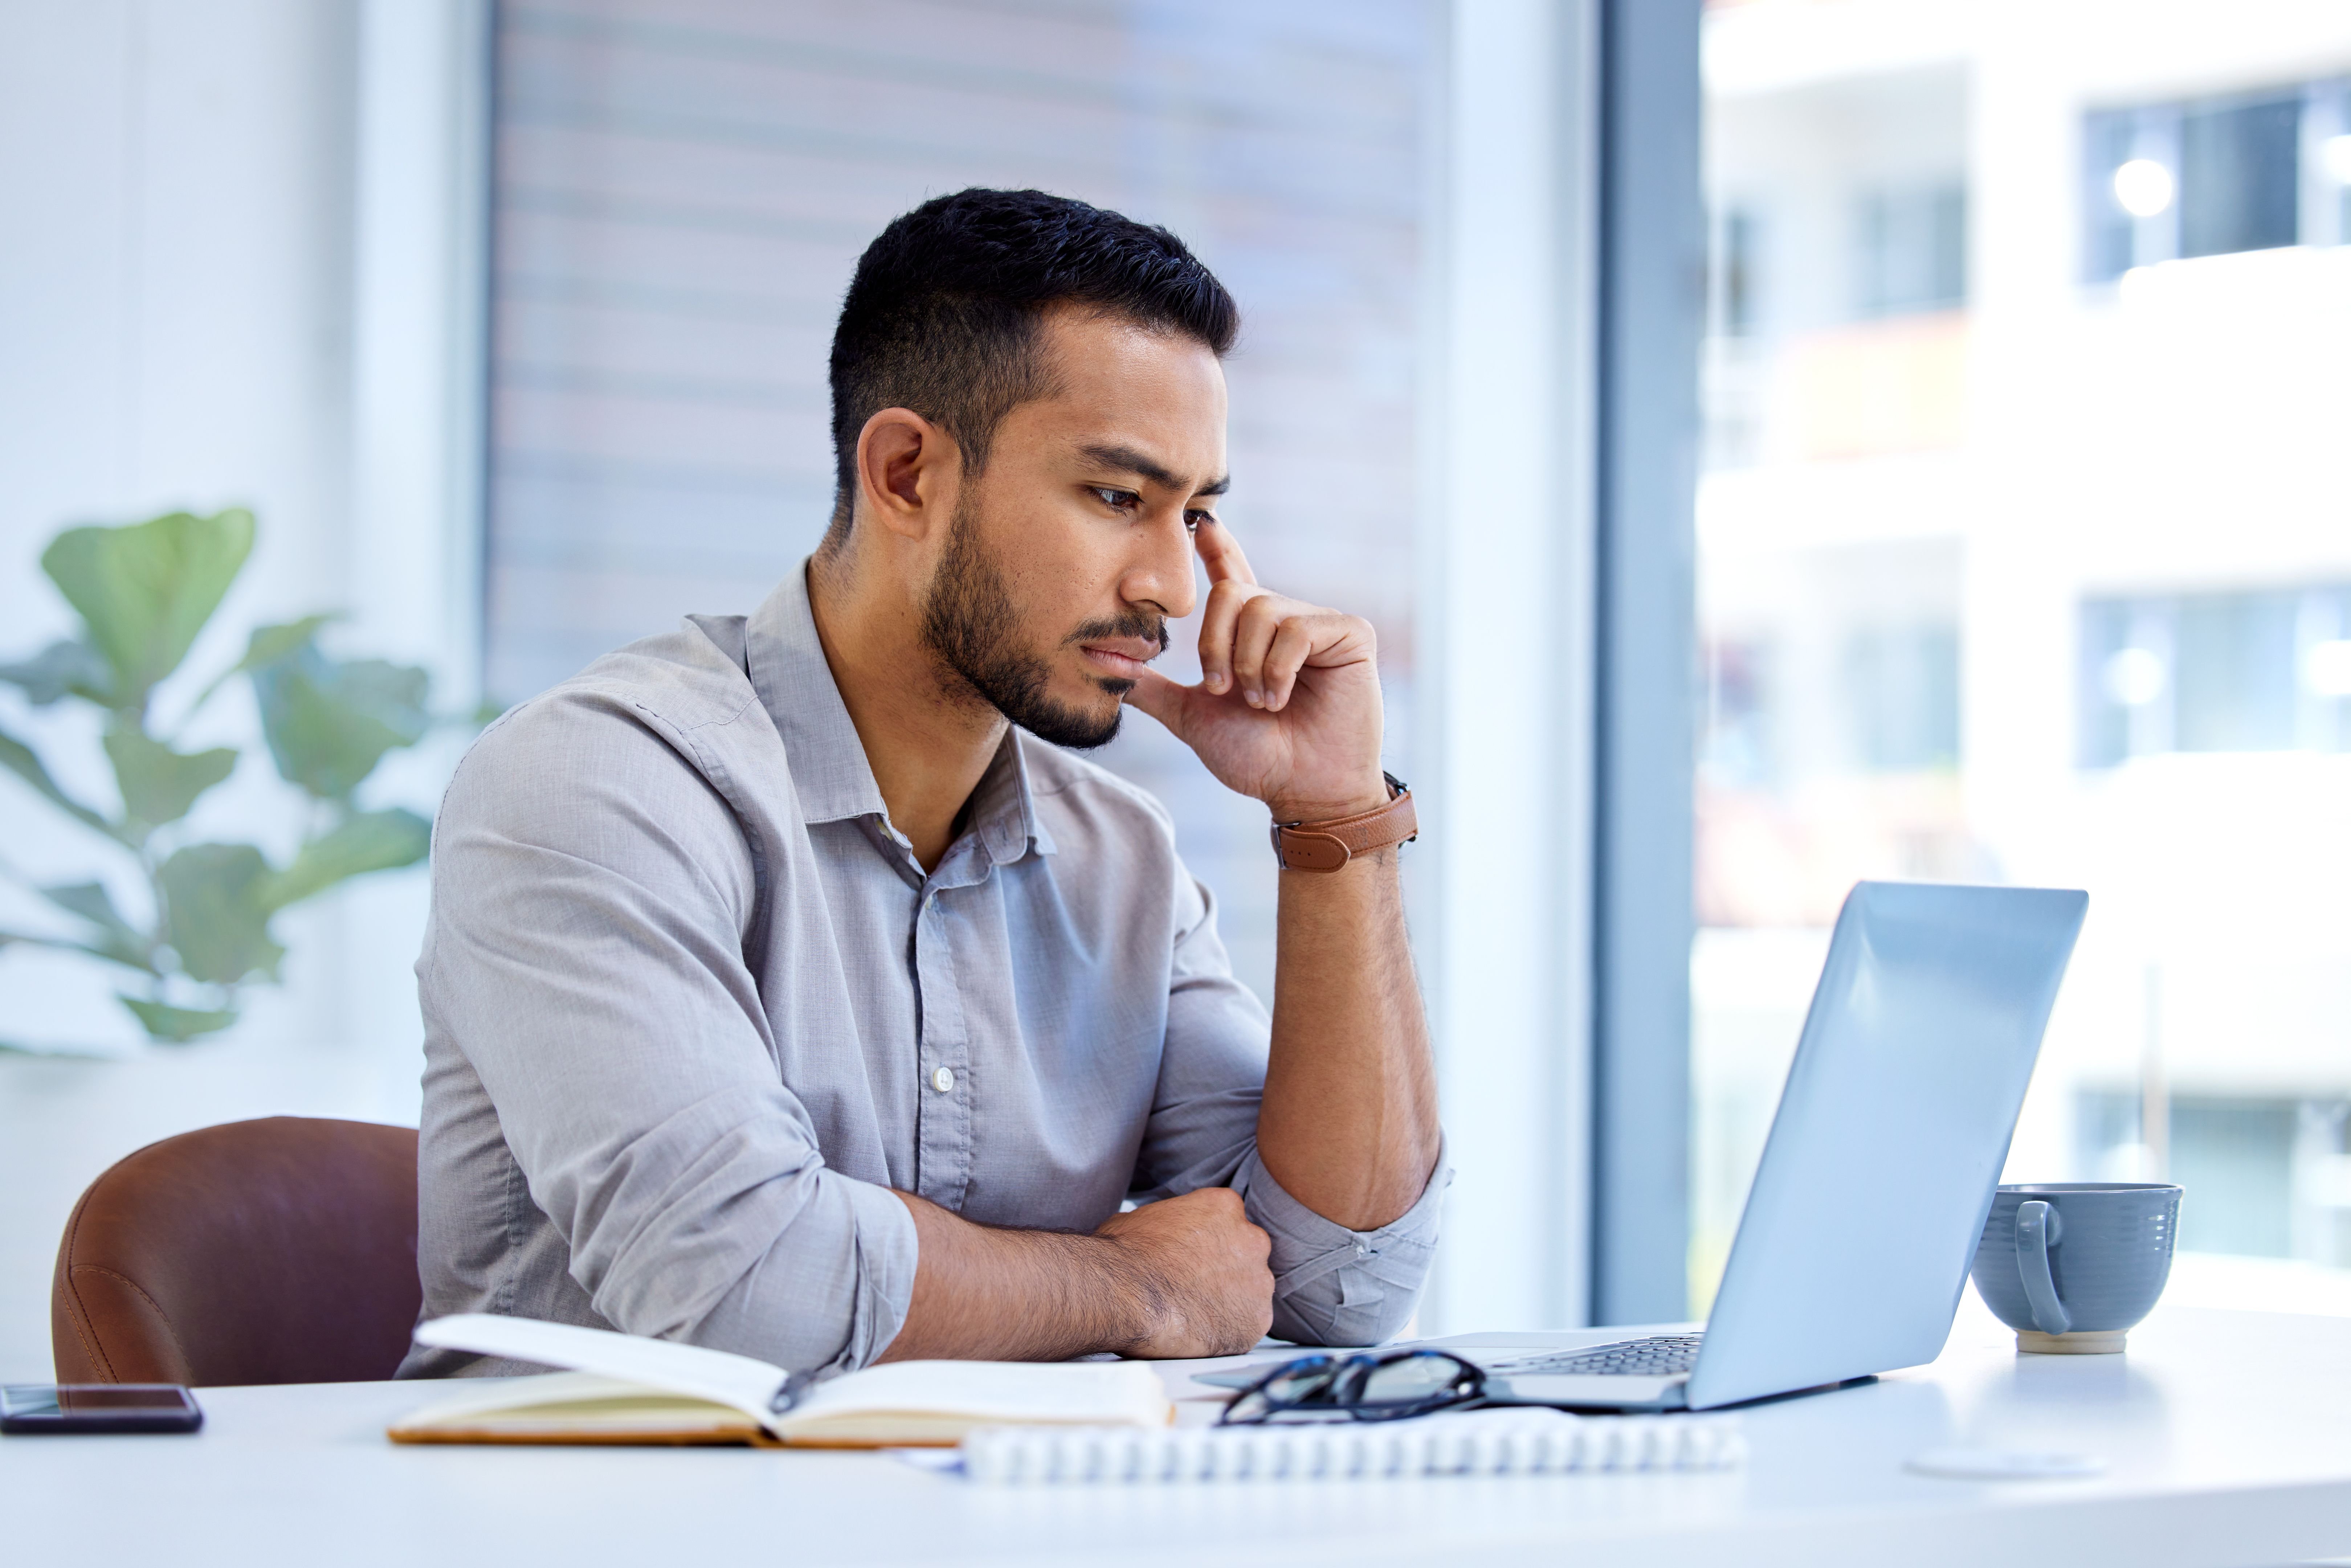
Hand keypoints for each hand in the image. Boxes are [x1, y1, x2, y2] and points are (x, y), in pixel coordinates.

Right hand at [1095, 1187, 1273, 1357]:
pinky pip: (1248, 1327)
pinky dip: (1230, 1331)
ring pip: (1251, 1292)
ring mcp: (1259, 1283)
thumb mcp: (1142, 1218)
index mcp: (1225, 1207)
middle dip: (1225, 1270)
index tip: (1194, 1259)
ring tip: (1194, 1313)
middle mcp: (1252, 1240)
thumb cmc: (1125, 1256)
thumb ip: (1168, 1223)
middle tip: (1194, 1286)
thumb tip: (1159, 1235)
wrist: (1124, 1295)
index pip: (1229, 1222)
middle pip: (1246, 1255)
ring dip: (1230, 1301)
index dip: (1209, 1243)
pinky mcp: (1256, 1322)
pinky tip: (1202, 1332)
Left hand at [1122, 518, 1388, 821]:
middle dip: (1215, 646)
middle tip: (1224, 689)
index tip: (1199, 521)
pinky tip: (1283, 698)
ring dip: (1250, 666)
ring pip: (1261, 609)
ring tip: (1263, 702)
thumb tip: (1099, 660)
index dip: (1216, 547)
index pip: (1230, 576)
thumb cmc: (1257, 758)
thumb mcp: (1191, 716)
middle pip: (1230, 594)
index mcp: (1251, 634)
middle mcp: (1285, 620)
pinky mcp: (1350, 633)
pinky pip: (1297, 627)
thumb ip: (1151, 686)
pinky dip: (1279, 668)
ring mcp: (1319, 624)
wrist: (1302, 791)